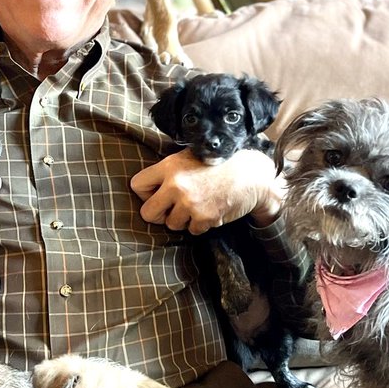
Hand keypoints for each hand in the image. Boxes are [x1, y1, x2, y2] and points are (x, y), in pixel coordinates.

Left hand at [130, 148, 282, 234]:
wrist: (251, 173)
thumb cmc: (219, 163)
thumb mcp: (189, 156)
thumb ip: (168, 171)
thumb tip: (149, 189)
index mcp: (169, 166)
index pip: (137, 185)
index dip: (145, 193)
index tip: (157, 194)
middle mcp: (176, 185)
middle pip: (148, 213)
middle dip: (159, 214)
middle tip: (171, 209)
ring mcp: (190, 203)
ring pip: (172, 224)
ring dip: (183, 219)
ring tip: (197, 205)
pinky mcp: (205, 217)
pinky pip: (192, 230)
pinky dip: (200, 225)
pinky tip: (209, 209)